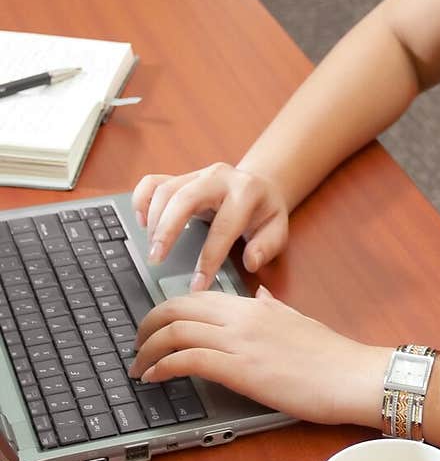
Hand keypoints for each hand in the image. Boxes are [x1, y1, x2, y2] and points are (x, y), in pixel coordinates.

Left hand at [129, 285, 386, 427]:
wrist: (351, 375)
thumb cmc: (330, 355)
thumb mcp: (296, 320)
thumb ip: (272, 307)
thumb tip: (258, 294)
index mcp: (253, 306)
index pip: (195, 297)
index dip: (165, 310)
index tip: (153, 327)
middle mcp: (241, 318)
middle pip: (177, 309)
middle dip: (147, 326)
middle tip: (135, 345)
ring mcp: (240, 343)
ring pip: (176, 332)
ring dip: (148, 350)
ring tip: (138, 367)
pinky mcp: (241, 370)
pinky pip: (189, 360)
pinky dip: (163, 367)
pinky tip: (155, 377)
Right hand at [131, 163, 289, 290]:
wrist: (260, 185)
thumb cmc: (264, 211)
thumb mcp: (277, 229)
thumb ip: (267, 246)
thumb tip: (250, 262)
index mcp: (246, 192)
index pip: (224, 227)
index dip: (209, 258)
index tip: (197, 285)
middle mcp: (218, 178)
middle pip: (184, 198)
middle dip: (167, 230)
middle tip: (156, 259)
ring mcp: (197, 174)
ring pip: (165, 190)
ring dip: (153, 221)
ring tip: (153, 250)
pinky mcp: (181, 177)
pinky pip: (152, 182)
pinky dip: (141, 201)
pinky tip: (141, 223)